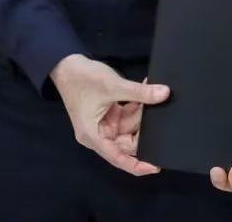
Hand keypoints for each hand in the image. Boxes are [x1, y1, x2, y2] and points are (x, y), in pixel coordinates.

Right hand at [51, 54, 169, 175]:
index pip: (118, 158)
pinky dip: (136, 105)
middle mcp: (99, 135)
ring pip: (129, 127)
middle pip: (127, 142)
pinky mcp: (108, 115)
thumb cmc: (81, 79)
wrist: (67, 65)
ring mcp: (104, 125)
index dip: (137, 165)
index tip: (156, 166)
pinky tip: (146, 92)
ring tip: (151, 95)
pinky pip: (127, 116)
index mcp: (94, 136)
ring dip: (141, 112)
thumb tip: (165, 94)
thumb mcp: (113, 85)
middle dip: (143, 129)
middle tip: (158, 114)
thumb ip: (140, 93)